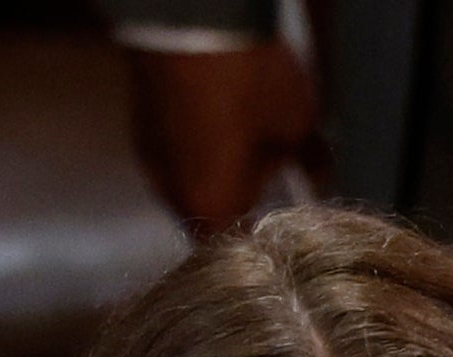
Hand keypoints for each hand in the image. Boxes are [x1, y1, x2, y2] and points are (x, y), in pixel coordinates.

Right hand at [124, 41, 321, 232]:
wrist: (194, 19)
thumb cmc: (247, 79)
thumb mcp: (296, 119)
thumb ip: (307, 158)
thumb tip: (316, 172)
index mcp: (210, 206)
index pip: (238, 239)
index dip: (263, 219)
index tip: (283, 196)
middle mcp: (169, 191)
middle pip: (209, 206)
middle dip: (238, 186)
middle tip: (268, 151)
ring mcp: (148, 155)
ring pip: (187, 174)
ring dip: (212, 160)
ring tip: (240, 123)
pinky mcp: (136, 119)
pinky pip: (171, 143)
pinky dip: (192, 135)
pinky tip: (214, 105)